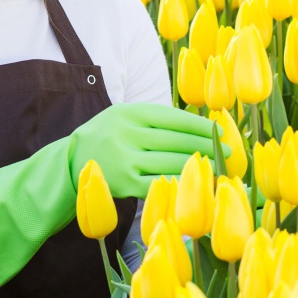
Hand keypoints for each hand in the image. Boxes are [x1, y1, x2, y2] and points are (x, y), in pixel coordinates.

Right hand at [67, 102, 223, 198]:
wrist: (69, 164)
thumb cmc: (105, 139)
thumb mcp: (122, 118)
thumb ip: (153, 120)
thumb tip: (198, 126)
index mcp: (128, 113)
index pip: (173, 118)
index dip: (200, 126)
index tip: (220, 132)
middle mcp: (126, 133)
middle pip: (177, 140)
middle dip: (207, 146)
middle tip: (229, 152)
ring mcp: (124, 160)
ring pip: (172, 161)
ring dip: (199, 166)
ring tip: (218, 167)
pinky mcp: (124, 184)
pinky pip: (160, 182)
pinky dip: (180, 183)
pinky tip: (195, 184)